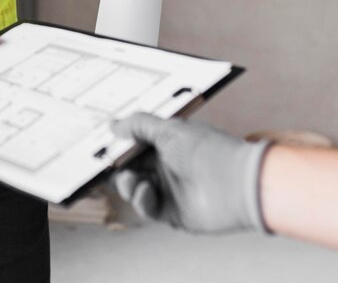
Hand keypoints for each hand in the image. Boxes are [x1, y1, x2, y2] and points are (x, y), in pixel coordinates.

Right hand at [111, 113, 269, 233]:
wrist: (236, 184)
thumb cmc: (208, 151)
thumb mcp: (170, 130)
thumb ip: (139, 126)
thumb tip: (114, 125)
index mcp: (168, 142)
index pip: (136, 143)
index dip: (119, 146)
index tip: (101, 148)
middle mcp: (168, 165)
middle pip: (131, 167)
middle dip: (118, 168)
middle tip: (108, 167)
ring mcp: (170, 189)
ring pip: (135, 188)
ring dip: (128, 184)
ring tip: (133, 181)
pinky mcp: (171, 212)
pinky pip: (147, 207)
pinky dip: (142, 200)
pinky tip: (147, 192)